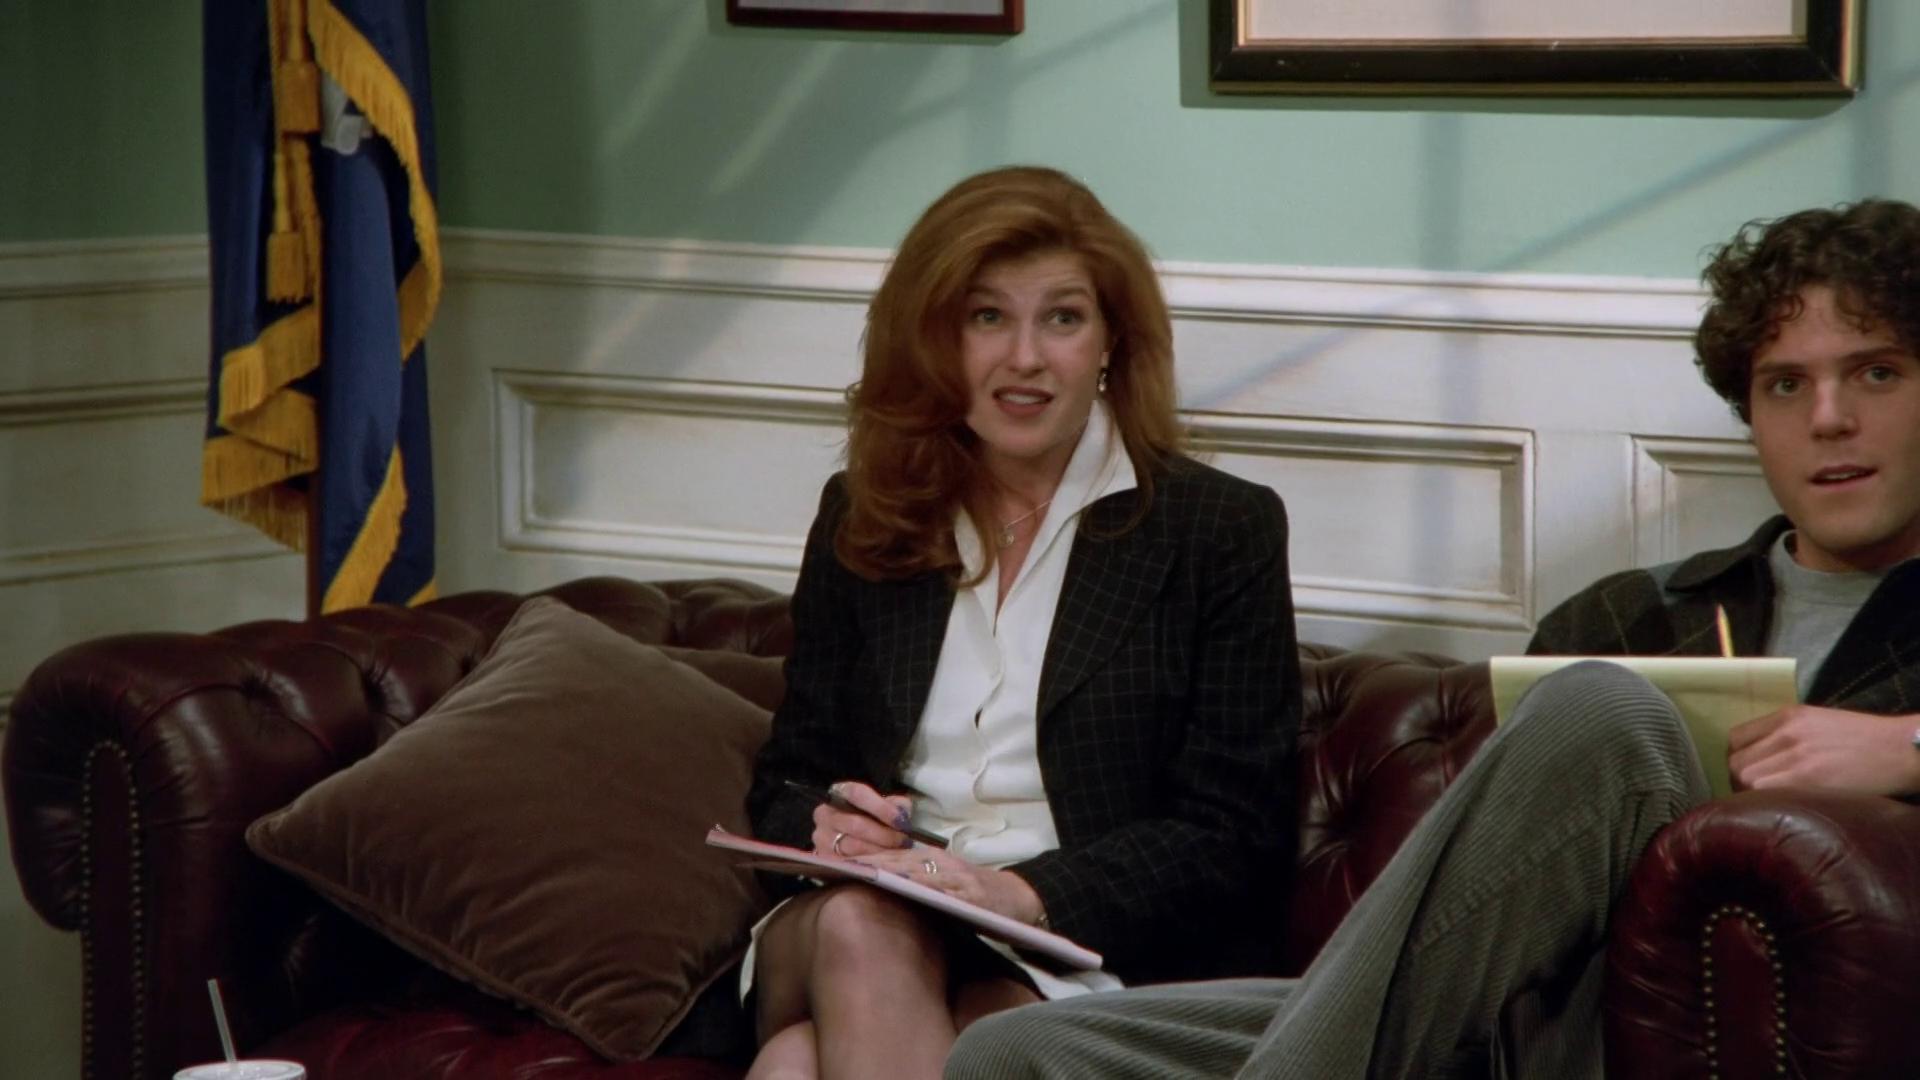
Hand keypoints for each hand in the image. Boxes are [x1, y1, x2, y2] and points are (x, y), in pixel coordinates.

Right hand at [809, 780, 913, 855]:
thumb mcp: (882, 807)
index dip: (881, 808)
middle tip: (903, 841)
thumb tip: (902, 812)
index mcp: (839, 794)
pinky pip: (848, 863)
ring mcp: (822, 838)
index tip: (900, 821)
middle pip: (856, 824)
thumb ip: (894, 805)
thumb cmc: (868, 820)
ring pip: (853, 846)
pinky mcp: (824, 859)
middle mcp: (825, 815)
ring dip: (879, 851)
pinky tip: (883, 863)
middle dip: (884, 834)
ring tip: (896, 853)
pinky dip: (869, 864)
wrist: (847, 841)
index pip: (857, 794)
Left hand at [853, 846, 1045, 924]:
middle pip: (897, 860)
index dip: (863, 858)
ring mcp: (954, 877)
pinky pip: (943, 889)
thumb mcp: (940, 882)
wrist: (1015, 900)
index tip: (834, 861)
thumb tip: (875, 885)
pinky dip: (923, 887)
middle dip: (868, 863)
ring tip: (862, 874)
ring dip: (888, 872)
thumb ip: (913, 880)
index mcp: (929, 859)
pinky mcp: (970, 893)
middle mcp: (939, 863)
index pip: (890, 856)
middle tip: (838, 866)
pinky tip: (905, 889)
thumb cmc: (972, 894)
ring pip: (916, 871)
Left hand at [1727, 706, 1919, 794]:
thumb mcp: (1819, 723)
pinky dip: (1767, 804)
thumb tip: (1760, 760)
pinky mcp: (1808, 779)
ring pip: (1746, 780)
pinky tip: (1784, 809)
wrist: (1902, 750)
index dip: (1741, 760)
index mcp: (1788, 716)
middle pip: (1736, 763)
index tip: (1751, 775)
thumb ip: (1786, 735)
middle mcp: (1786, 733)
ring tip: (1773, 804)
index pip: (1736, 739)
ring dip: (1752, 796)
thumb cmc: (1865, 741)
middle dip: (1742, 782)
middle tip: (1759, 796)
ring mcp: (1796, 756)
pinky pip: (1766, 794)